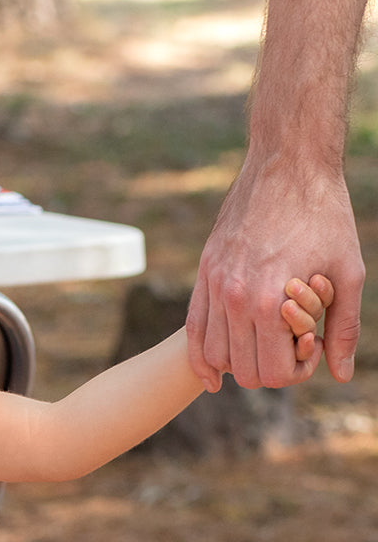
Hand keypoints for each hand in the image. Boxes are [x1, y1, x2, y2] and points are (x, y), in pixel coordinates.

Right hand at [186, 158, 363, 389]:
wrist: (287, 166)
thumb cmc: (325, 216)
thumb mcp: (349, 271)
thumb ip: (344, 326)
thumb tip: (341, 374)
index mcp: (269, 302)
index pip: (274, 372)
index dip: (298, 370)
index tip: (313, 346)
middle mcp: (235, 300)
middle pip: (244, 370)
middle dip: (271, 369)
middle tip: (292, 345)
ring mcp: (214, 287)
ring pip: (216, 356)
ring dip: (241, 363)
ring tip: (265, 344)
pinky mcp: (204, 275)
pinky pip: (193, 331)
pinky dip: (202, 359)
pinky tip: (214, 374)